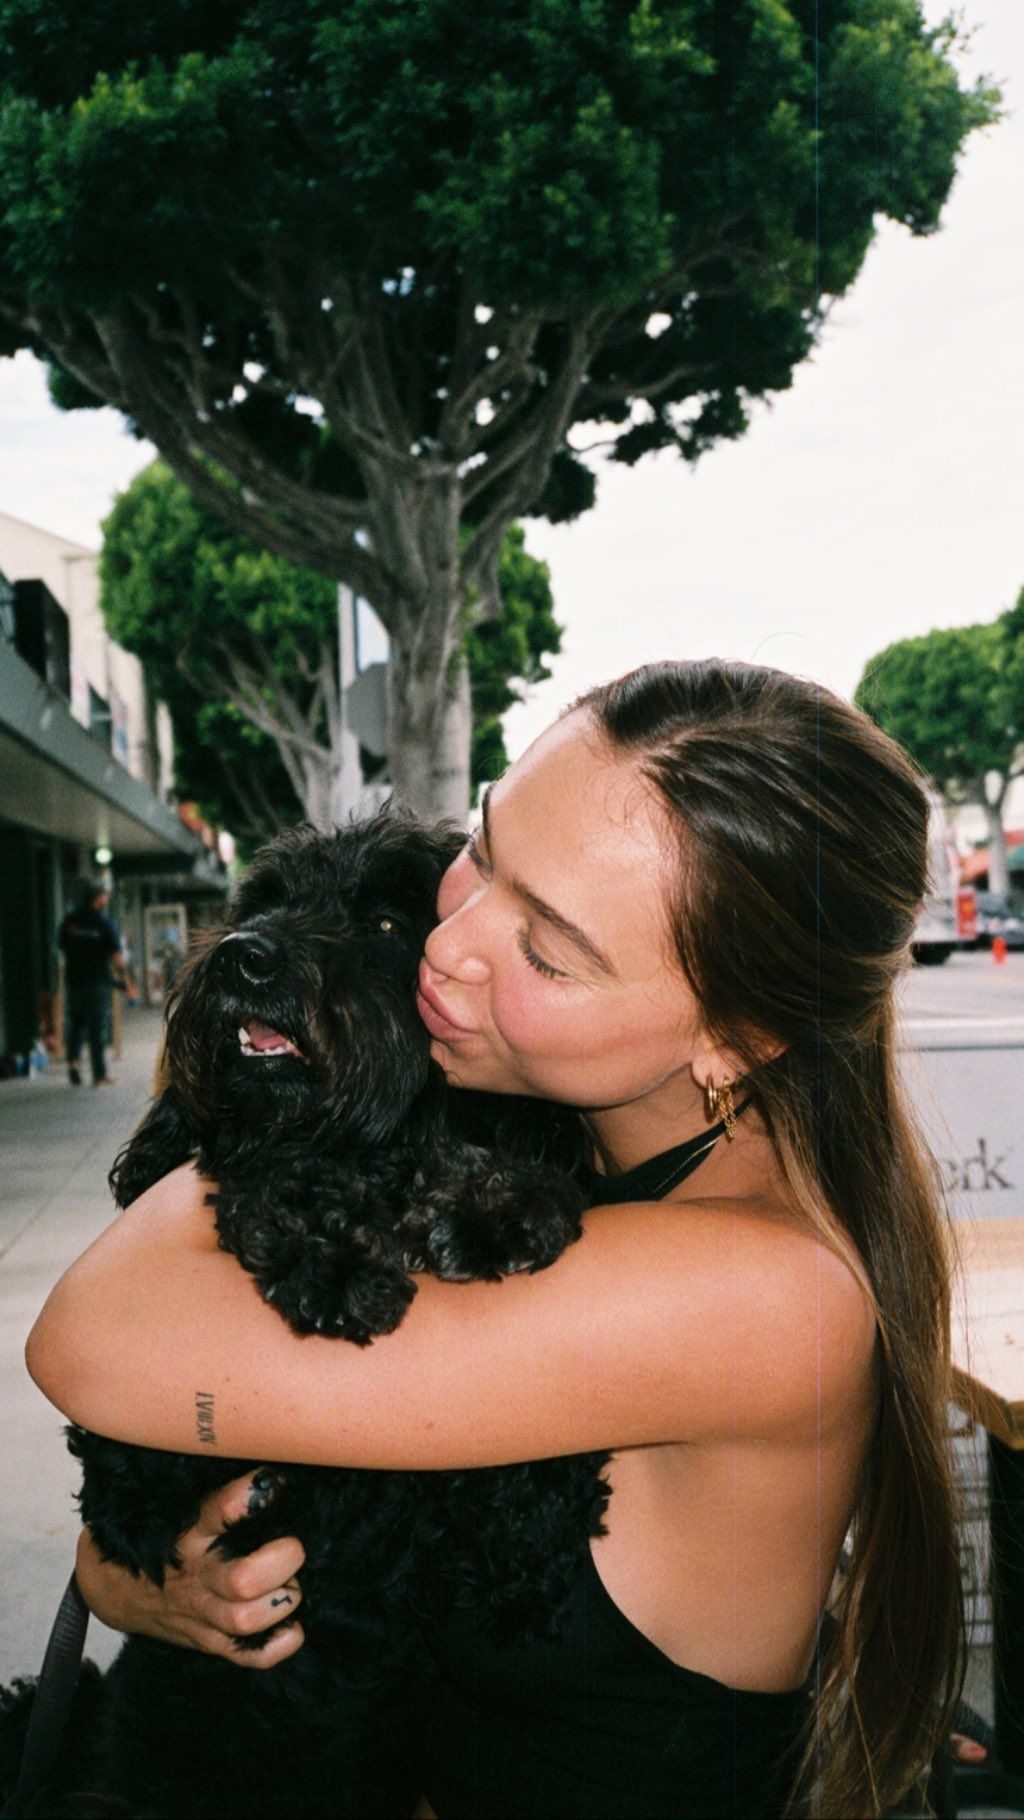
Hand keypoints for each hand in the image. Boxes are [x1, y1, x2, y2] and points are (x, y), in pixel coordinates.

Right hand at [75, 1470, 305, 1667]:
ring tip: (291, 1584)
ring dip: (282, 1601)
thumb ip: (214, 1486)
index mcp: (187, 1533)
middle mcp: (197, 1575)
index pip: (219, 1511)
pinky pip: (248, 1656)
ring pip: (246, 1619)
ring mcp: (202, 1614)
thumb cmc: (159, 1534)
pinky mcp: (210, 1642)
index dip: (252, 1496)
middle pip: (243, 1580)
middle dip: (282, 1561)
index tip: (276, 1480)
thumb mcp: (176, 1503)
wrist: (114, 1589)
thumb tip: (265, 1445)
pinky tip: (292, 1626)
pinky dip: (278, 1645)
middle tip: (293, 1546)